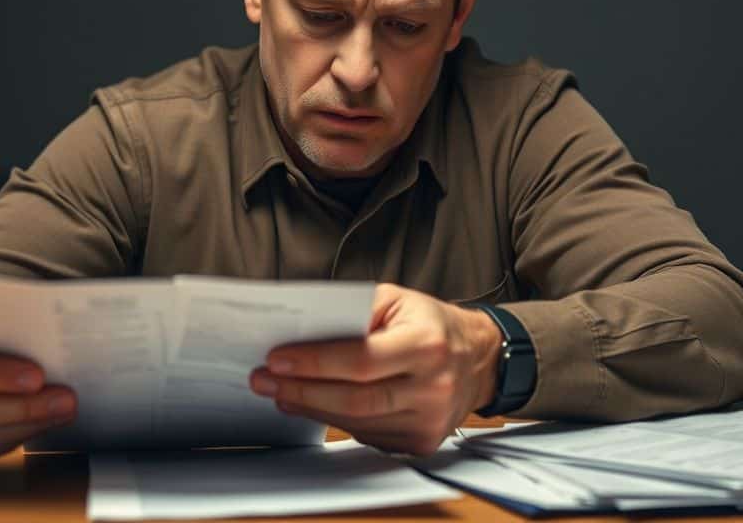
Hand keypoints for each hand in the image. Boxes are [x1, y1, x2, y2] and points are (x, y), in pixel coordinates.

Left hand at [249, 283, 501, 456]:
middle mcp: (432, 387)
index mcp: (426, 344)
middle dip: (302, 390)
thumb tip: (303, 330)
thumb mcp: (397, 299)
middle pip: (355, 399)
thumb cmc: (429, 323)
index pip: (362, 360)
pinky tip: (313, 406)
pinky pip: (367, 435)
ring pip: (356, 422)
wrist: (478, 359)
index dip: (315, 362)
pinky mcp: (421, 442)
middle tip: (264, 380)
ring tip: (281, 392)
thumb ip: (353, 311)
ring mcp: (428, 420)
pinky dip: (335, 421)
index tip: (276, 359)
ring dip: (311, 408)